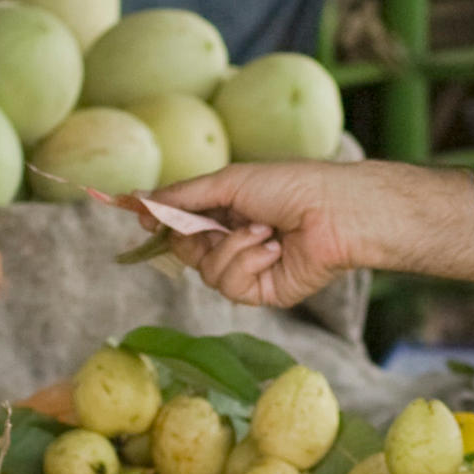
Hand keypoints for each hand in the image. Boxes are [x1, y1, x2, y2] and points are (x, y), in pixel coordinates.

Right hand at [146, 164, 382, 309]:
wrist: (335, 213)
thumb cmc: (290, 186)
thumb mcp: (228, 182)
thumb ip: (183, 196)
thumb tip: (138, 199)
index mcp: (226, 208)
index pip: (180, 220)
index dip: (160, 220)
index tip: (139, 217)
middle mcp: (233, 238)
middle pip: (186, 250)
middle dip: (194, 236)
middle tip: (213, 222)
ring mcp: (248, 267)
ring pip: (207, 271)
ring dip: (233, 248)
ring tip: (264, 230)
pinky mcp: (263, 291)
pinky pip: (232, 286)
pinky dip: (249, 263)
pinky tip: (274, 250)